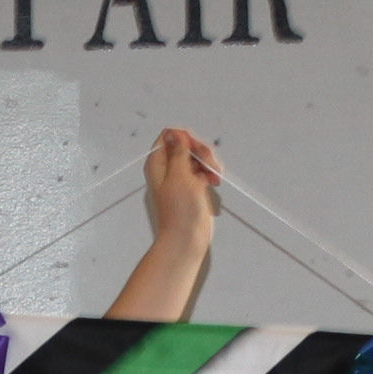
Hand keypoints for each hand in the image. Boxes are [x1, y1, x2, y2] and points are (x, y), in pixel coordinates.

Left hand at [103, 128, 224, 323]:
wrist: (186, 239)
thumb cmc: (180, 210)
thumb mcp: (179, 175)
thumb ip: (178, 152)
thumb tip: (174, 133)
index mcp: (157, 163)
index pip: (169, 135)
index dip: (185, 138)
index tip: (194, 151)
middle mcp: (167, 168)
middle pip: (186, 144)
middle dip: (201, 151)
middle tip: (209, 166)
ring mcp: (180, 177)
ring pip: (197, 157)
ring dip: (209, 162)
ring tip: (214, 177)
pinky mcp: (192, 186)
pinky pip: (202, 170)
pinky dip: (210, 173)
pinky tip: (214, 182)